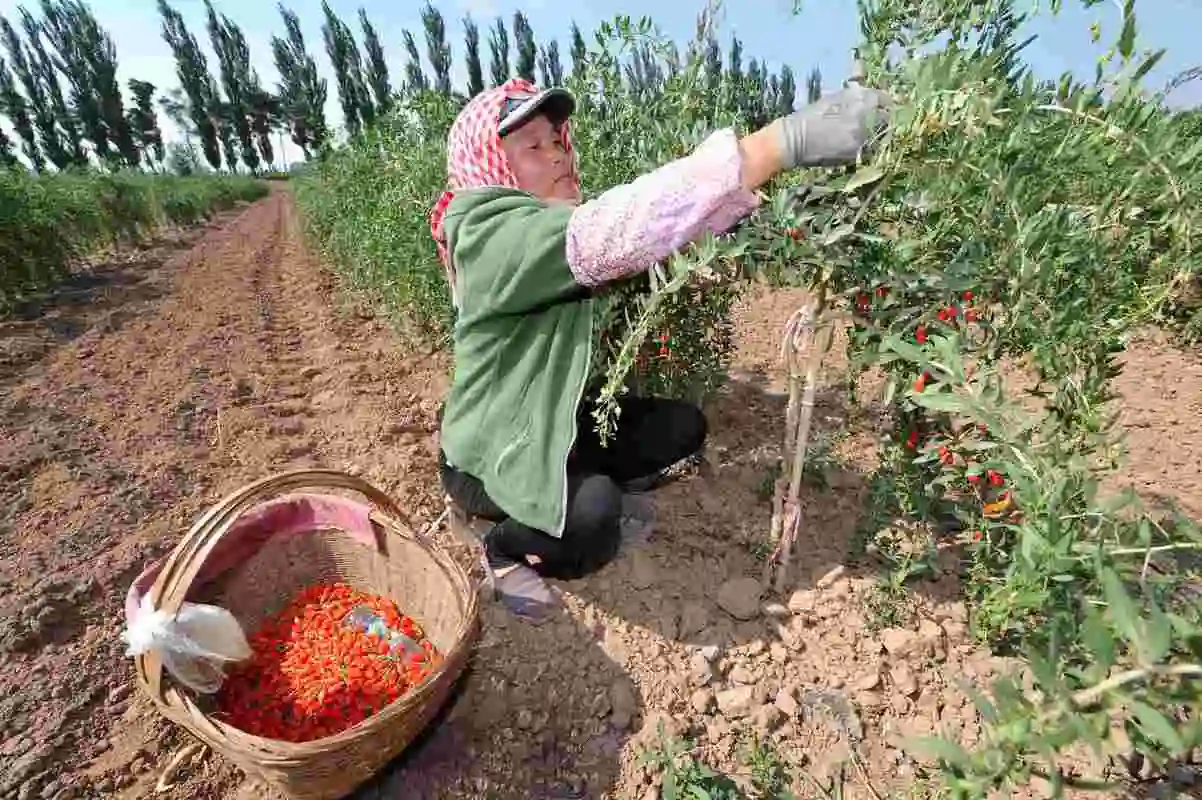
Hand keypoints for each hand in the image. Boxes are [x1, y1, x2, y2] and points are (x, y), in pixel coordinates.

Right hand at [772, 82, 892, 168]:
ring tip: (862, 137)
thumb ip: (853, 97)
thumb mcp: (832, 99)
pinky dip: (865, 149)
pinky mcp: (857, 152)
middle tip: (875, 125)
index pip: (884, 99)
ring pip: (879, 136)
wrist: (794, 140)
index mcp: (860, 97)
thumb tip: (868, 97)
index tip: (882, 109)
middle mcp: (866, 114)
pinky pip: (868, 150)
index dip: (884, 105)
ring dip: (875, 136)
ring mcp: (863, 134)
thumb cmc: (809, 117)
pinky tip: (853, 148)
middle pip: (886, 118)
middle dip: (882, 121)